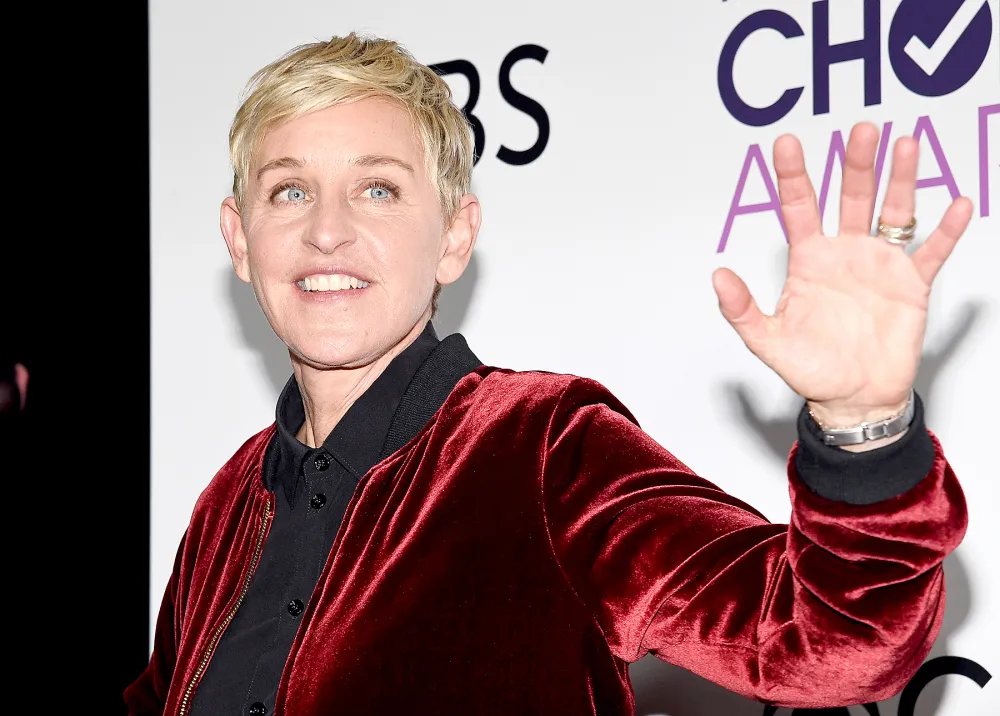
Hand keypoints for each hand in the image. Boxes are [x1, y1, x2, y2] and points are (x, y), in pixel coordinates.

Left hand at [713, 122, 973, 428]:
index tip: (787, 143)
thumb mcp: (767, 341)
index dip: (793, 176)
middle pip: (850, 197)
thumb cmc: (810, 368)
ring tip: (906, 145)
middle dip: (856, 164)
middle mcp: (845, 253)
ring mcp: (879, 264)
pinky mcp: (911, 285)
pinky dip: (947, 231)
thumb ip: (742, 309)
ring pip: (892, 212)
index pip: (799, 208)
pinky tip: (960, 205)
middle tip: (862, 130)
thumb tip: (717, 276)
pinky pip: (932, 252)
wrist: (853, 398)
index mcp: (808, 260)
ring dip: (900, 180)